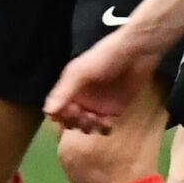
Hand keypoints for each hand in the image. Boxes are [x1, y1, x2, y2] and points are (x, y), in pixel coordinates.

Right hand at [45, 26, 166, 134]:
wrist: (136, 53)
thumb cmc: (104, 58)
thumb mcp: (80, 72)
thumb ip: (65, 91)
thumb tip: (48, 113)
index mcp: (69, 89)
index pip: (56, 110)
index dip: (61, 116)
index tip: (71, 112)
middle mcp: (81, 99)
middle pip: (69, 121)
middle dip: (75, 122)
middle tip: (86, 115)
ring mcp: (97, 107)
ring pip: (86, 127)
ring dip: (89, 127)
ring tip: (98, 118)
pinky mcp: (114, 112)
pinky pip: (104, 128)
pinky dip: (104, 128)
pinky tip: (108, 122)